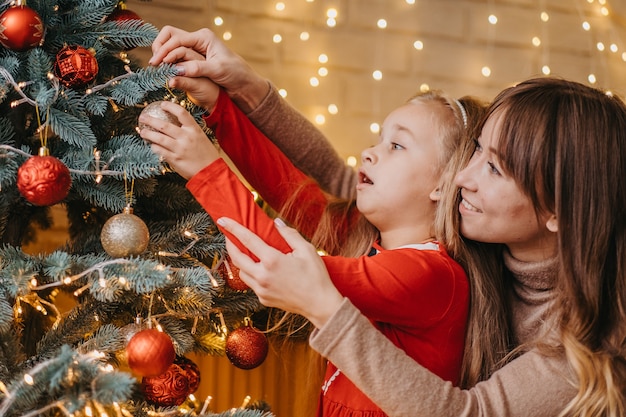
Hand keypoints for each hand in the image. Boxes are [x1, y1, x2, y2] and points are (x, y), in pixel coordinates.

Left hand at [138, 101, 219, 178]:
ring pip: (159, 138)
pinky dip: (154, 147)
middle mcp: (186, 137)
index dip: (170, 106)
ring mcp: (180, 149)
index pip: (181, 113)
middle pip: (165, 125)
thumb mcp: (202, 138)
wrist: (211, 171)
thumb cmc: (208, 155)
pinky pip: (160, 151)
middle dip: (151, 120)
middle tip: (143, 117)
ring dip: (149, 134)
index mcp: (194, 130)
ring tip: (142, 132)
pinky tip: (152, 146)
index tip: (162, 104)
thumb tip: (176, 125)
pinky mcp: (175, 159)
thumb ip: (190, 131)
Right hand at [150, 26, 269, 112]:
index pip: (177, 39)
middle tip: (155, 64)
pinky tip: (166, 70)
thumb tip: (176, 70)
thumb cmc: (235, 73)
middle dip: (160, 47)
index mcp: (203, 37)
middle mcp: (197, 40)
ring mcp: (195, 48)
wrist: (244, 82)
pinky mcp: (194, 58)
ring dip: (163, 54)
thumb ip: (196, 69)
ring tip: (158, 67)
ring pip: (171, 44)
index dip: (164, 51)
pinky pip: (176, 55)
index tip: (156, 64)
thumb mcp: (216, 70)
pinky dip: (169, 61)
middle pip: (170, 36)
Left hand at [217, 217, 343, 328]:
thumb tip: (276, 223)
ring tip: (244, 252)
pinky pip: (251, 284)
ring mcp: (261, 289)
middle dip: (230, 245)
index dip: (233, 228)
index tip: (223, 220)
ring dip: (240, 261)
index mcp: (272, 260)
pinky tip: (259, 269)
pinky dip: (251, 274)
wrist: (320, 304)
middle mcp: (262, 276)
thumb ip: (289, 234)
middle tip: (228, 236)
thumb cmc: (316, 276)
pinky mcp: (263, 299)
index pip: (247, 240)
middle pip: (237, 257)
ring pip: (242, 272)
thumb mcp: (307, 250)